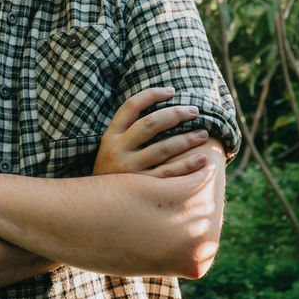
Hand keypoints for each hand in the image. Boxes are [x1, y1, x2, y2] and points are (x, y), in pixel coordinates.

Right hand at [93, 87, 210, 177]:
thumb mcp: (109, 149)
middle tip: (194, 110)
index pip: (130, 106)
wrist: (95, 207)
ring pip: (163, 149)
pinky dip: (187, 165)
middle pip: (150, 124)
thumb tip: (159, 112)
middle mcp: (117, 150)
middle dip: (175, 114)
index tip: (171, 91)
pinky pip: (169, 174)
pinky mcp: (140, 188)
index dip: (151, 95)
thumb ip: (127, 132)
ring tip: (203, 134)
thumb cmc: (110, 172)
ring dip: (187, 139)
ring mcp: (129, 170)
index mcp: (110, 136)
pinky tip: (202, 159)